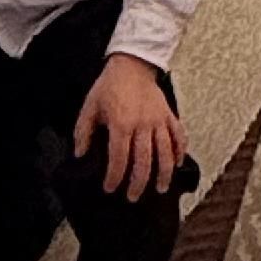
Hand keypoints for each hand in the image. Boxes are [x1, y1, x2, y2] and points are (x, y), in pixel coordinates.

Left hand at [73, 52, 187, 201]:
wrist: (132, 63)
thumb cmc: (110, 85)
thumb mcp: (90, 106)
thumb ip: (83, 132)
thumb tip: (80, 154)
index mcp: (121, 123)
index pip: (119, 158)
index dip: (114, 176)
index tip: (109, 188)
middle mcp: (142, 124)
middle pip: (143, 161)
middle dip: (138, 183)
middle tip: (133, 197)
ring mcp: (158, 120)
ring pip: (165, 153)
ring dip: (163, 174)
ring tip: (160, 189)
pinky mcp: (169, 115)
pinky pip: (178, 136)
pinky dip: (180, 151)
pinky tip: (178, 165)